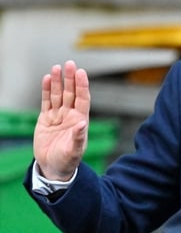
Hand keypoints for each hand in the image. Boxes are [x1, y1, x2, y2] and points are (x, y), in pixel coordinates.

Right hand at [33, 60, 90, 180]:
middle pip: (71, 93)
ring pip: (58, 95)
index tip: (81, 72)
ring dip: (58, 82)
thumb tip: (81, 124)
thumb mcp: (74, 151)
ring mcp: (58, 116)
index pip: (82, 98)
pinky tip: (47, 79)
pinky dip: (46, 91)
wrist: (53, 168)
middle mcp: (70, 115)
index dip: (82, 85)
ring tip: (56, 68)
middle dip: (70, 79)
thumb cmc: (68, 160)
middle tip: (69, 64)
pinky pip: (47, 102)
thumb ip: (78, 137)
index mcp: (80, 120)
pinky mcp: (46, 119)